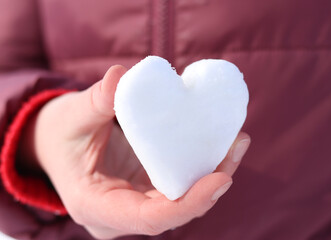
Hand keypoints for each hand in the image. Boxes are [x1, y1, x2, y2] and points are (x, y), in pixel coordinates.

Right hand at [22, 66, 250, 238]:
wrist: (54, 144)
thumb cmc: (59, 134)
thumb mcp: (71, 116)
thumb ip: (95, 100)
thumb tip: (121, 76)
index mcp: (96, 205)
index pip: (150, 219)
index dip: (189, 204)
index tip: (222, 178)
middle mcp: (120, 214)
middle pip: (175, 209)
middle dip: (211, 183)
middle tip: (237, 145)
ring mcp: (134, 205)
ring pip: (181, 199)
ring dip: (211, 173)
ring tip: (236, 141)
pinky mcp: (145, 191)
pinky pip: (177, 185)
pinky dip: (199, 167)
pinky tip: (218, 143)